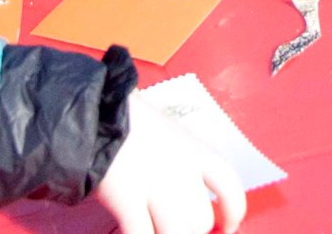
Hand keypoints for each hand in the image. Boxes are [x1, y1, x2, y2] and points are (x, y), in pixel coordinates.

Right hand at [95, 100, 247, 233]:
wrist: (97, 109)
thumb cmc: (131, 121)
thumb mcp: (171, 134)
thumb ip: (185, 164)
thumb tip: (191, 198)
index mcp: (196, 150)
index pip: (229, 187)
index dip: (234, 212)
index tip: (228, 226)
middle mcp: (181, 169)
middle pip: (201, 219)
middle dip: (191, 230)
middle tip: (176, 226)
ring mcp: (155, 185)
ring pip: (177, 232)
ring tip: (156, 230)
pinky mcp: (126, 198)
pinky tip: (137, 233)